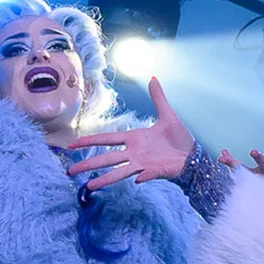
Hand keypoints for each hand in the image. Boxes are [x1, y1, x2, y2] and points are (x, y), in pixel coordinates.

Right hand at [69, 78, 195, 192]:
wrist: (194, 155)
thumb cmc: (180, 139)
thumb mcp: (168, 115)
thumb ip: (158, 98)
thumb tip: (153, 78)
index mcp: (134, 138)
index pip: (107, 139)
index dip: (90, 141)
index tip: (73, 145)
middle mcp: (134, 153)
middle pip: (106, 159)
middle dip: (88, 164)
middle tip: (70, 171)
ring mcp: (142, 164)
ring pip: (118, 172)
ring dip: (105, 179)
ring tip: (89, 185)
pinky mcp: (154, 172)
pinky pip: (146, 176)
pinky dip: (142, 178)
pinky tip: (136, 181)